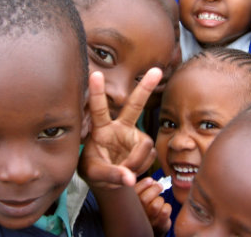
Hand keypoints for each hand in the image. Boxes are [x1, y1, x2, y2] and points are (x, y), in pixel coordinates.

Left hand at [79, 68, 160, 189]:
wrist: (108, 178)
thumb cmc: (94, 170)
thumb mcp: (94, 174)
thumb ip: (110, 175)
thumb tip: (129, 179)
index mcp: (101, 128)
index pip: (98, 109)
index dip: (97, 92)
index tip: (96, 74)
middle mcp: (119, 127)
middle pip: (134, 106)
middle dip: (145, 88)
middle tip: (156, 71)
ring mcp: (134, 135)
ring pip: (144, 146)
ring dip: (136, 162)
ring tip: (123, 172)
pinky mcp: (144, 145)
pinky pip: (149, 156)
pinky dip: (141, 167)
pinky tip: (131, 170)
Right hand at [134, 177, 171, 235]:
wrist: (153, 227)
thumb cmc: (147, 207)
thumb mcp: (142, 197)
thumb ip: (144, 188)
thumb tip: (153, 182)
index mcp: (131, 205)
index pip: (133, 193)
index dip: (143, 184)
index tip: (150, 180)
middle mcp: (137, 214)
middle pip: (144, 199)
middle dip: (154, 189)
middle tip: (160, 186)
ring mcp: (148, 221)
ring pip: (155, 205)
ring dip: (160, 199)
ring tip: (160, 200)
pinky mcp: (159, 225)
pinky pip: (165, 211)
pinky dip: (167, 206)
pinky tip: (165, 207)